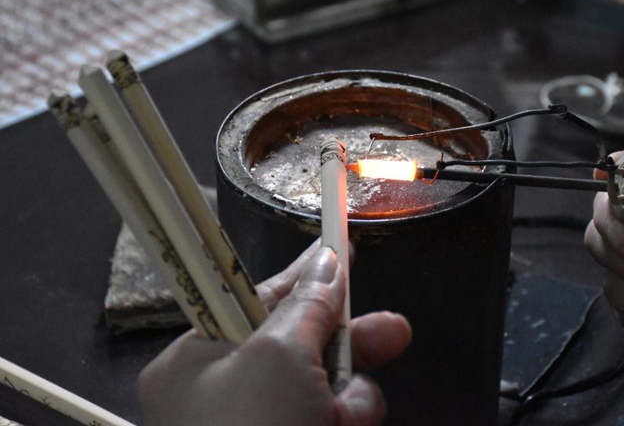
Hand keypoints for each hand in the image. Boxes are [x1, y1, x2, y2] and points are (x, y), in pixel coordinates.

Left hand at [139, 240, 412, 425]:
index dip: (304, 275)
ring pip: (326, 386)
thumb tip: (328, 263)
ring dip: (352, 395)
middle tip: (393, 331)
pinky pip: (334, 417)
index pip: (257, 300)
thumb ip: (307, 306)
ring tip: (350, 414)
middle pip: (299, 344)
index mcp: (196, 362)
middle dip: (347, 343)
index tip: (341, 249)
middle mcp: (225, 395)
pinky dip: (351, 419)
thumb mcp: (277, 357)